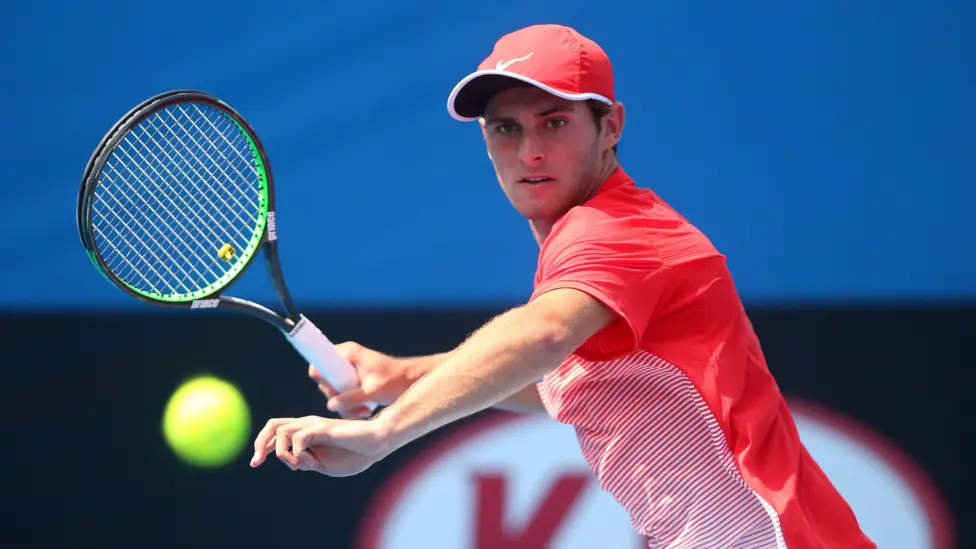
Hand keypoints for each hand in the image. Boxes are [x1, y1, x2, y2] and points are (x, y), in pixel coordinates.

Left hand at [250, 415, 392, 476]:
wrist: (376, 444)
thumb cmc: (354, 454)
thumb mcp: (324, 464)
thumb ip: (306, 462)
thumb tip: (290, 462)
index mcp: (307, 431)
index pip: (276, 431)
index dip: (261, 445)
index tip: (255, 463)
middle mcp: (307, 424)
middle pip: (273, 424)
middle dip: (260, 443)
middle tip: (256, 462)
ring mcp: (315, 425)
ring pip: (282, 431)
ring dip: (282, 453)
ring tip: (297, 465)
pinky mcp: (323, 428)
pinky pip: (299, 438)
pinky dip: (298, 454)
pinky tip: (312, 462)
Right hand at [309, 342, 417, 417]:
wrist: (414, 380)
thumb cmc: (396, 381)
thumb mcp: (372, 391)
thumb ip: (350, 399)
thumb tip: (330, 406)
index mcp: (348, 352)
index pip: (319, 362)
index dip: (322, 379)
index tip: (336, 393)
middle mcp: (345, 358)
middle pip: (326, 381)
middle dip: (337, 398)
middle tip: (353, 409)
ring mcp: (349, 370)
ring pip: (335, 391)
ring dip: (346, 405)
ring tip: (363, 412)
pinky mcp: (354, 380)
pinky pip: (344, 394)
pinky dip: (351, 405)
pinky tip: (364, 411)